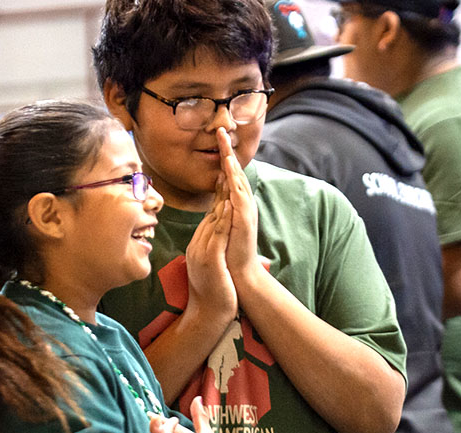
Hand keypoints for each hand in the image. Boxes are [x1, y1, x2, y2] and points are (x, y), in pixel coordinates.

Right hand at [186, 187, 237, 322]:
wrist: (207, 314)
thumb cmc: (212, 293)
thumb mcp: (210, 267)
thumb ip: (211, 252)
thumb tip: (215, 242)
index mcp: (198, 245)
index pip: (209, 216)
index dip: (217, 196)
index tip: (223, 177)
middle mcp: (197, 244)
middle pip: (209, 212)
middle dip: (219, 189)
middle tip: (225, 166)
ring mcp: (202, 251)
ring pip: (212, 219)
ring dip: (220, 197)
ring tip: (227, 177)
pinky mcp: (210, 258)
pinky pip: (217, 234)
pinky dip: (223, 218)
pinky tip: (229, 204)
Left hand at [215, 127, 259, 287]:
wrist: (239, 273)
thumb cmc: (229, 253)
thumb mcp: (222, 227)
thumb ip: (222, 212)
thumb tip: (219, 200)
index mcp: (235, 205)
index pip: (228, 177)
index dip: (222, 158)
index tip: (216, 141)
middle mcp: (242, 205)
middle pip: (234, 173)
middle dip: (227, 152)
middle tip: (220, 131)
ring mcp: (245, 212)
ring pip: (237, 182)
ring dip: (231, 163)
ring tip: (224, 145)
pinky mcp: (245, 221)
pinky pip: (240, 199)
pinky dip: (235, 184)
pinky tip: (230, 172)